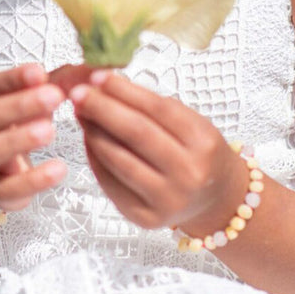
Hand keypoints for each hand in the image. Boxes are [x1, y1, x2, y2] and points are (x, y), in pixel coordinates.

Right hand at [0, 64, 67, 213]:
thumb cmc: (8, 129)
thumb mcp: (21, 105)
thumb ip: (48, 88)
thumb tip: (82, 73)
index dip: (12, 79)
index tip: (40, 72)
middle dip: (19, 105)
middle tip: (55, 96)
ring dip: (18, 139)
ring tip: (50, 131)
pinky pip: (7, 189)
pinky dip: (33, 180)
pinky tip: (59, 168)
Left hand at [51, 66, 240, 230]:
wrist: (215, 199)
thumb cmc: (198, 152)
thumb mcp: (190, 122)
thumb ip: (151, 106)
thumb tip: (104, 86)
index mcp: (203, 142)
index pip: (157, 109)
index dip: (124, 91)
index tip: (98, 75)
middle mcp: (188, 174)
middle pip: (136, 134)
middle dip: (102, 109)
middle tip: (78, 92)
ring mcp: (167, 200)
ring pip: (119, 160)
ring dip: (94, 133)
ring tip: (81, 114)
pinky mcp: (146, 218)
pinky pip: (112, 183)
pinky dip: (96, 158)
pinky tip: (90, 140)